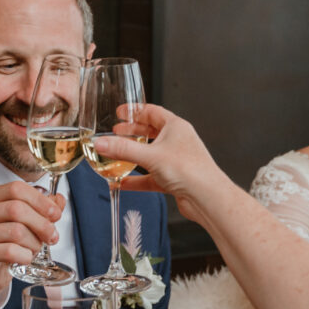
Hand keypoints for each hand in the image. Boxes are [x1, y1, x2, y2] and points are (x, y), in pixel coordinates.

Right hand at [0, 181, 65, 308]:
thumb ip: (42, 209)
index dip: (41, 201)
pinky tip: (24, 258)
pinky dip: (25, 256)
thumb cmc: (5, 242)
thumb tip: (59, 201)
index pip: (17, 189)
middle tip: (52, 236)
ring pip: (16, 232)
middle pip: (17, 209)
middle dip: (42, 224)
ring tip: (34, 249)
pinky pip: (11, 251)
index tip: (55, 214)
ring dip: (34, 243)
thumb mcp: (24, 222)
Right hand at [96, 104, 223, 223]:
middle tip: (116, 133)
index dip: (135, 111)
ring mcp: (176, 161)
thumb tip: (101, 143)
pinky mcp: (174, 179)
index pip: (152, 112)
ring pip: (150, 155)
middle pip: (150, 133)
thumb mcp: (150, 156)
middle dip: (132, 133)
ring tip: (116, 155)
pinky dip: (136, 179)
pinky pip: (151, 177)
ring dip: (133, 156)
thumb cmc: (190, 170)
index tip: (121, 112)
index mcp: (176, 127)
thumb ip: (122, 149)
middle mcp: (177, 142)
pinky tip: (123, 183)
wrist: (207, 197)